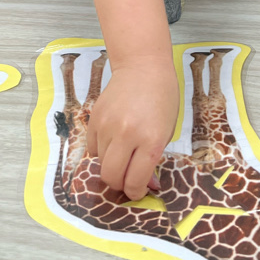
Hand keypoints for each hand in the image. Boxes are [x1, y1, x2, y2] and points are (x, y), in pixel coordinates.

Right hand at [86, 62, 178, 200]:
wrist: (143, 67)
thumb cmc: (162, 99)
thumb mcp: (166, 131)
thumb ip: (154, 159)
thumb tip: (147, 185)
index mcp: (150, 139)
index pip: (135, 180)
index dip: (136, 192)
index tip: (139, 192)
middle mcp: (127, 134)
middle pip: (112, 177)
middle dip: (120, 185)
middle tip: (128, 180)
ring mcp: (107, 126)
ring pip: (100, 164)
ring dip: (111, 167)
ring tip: (124, 155)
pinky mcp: (94, 119)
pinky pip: (92, 148)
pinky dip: (101, 152)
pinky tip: (113, 143)